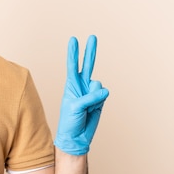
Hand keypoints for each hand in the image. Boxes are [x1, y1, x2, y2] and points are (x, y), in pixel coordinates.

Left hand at [54, 35, 108, 155]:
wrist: (76, 136)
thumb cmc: (69, 122)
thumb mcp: (75, 108)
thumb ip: (89, 97)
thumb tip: (104, 89)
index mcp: (71, 85)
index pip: (73, 65)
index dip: (74, 53)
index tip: (73, 40)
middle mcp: (81, 85)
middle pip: (88, 65)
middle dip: (90, 51)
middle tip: (92, 37)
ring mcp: (91, 92)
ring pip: (98, 84)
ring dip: (94, 95)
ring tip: (87, 108)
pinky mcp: (100, 100)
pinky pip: (104, 95)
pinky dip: (100, 101)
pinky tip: (93, 110)